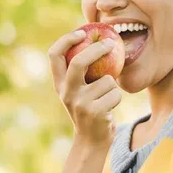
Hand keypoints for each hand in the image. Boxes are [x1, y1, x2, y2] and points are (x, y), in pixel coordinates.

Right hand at [48, 30, 122, 147]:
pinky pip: (116, 93)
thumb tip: (99, 40)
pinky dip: (118, 98)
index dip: (66, 40)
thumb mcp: (79, 90)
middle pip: (79, 62)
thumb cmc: (90, 108)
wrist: (92, 140)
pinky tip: (109, 108)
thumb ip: (82, 71)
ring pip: (107, 80)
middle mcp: (66, 92)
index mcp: (59, 84)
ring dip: (113, 86)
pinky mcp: (95, 111)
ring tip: (106, 98)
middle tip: (111, 43)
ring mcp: (79, 103)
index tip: (81, 32)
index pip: (54, 55)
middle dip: (97, 49)